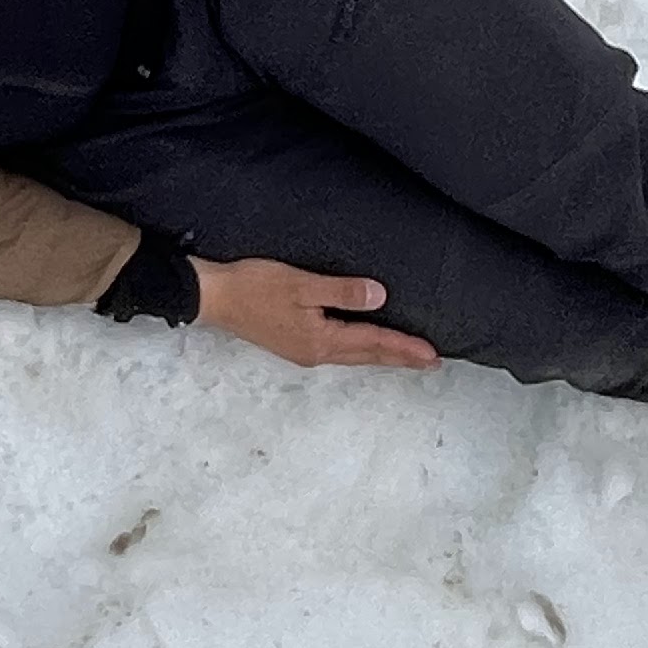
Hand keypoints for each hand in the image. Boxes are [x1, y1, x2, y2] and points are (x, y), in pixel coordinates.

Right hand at [191, 258, 442, 370]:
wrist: (215, 298)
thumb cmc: (255, 287)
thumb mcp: (301, 284)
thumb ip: (342, 291)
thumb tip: (381, 297)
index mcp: (321, 340)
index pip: (373, 343)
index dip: (405, 347)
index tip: (432, 355)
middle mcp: (316, 353)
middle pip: (367, 356)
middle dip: (400, 359)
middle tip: (431, 363)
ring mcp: (304, 351)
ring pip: (354, 357)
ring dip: (382, 357)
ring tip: (407, 358)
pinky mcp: (294, 344)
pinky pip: (339, 352)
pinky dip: (361, 351)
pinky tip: (364, 347)